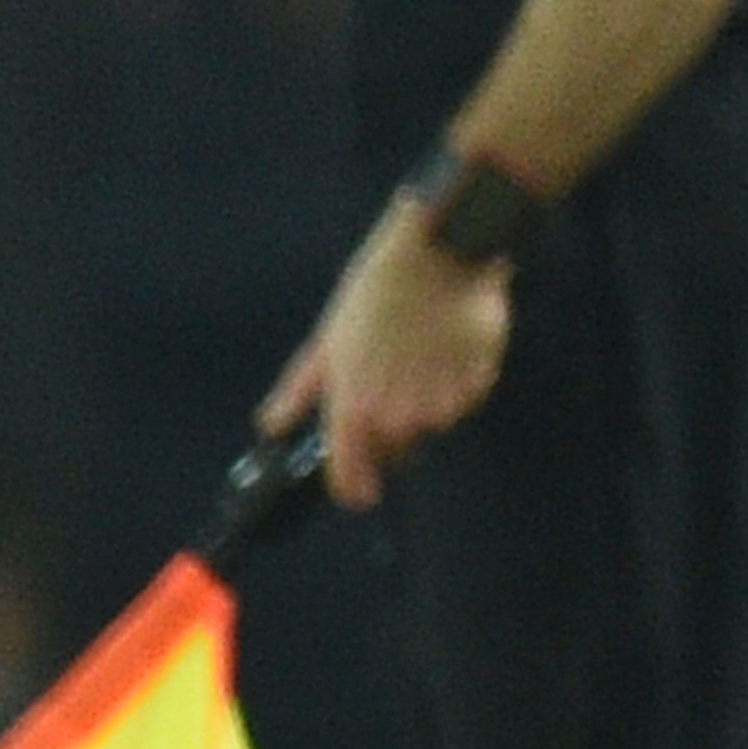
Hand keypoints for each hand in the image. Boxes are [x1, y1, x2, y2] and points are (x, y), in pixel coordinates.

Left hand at [260, 204, 515, 508]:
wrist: (436, 254)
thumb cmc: (374, 292)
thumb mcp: (327, 340)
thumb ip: (299, 392)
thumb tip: (271, 425)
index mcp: (352, 403)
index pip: (350, 473)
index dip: (353, 490)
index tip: (360, 494)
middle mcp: (395, 412)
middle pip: (396, 451)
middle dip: (391, 434)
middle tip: (390, 391)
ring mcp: (439, 400)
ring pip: (432, 425)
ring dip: (427, 406)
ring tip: (420, 360)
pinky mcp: (476, 384)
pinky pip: (464, 403)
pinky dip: (457, 388)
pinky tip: (446, 352)